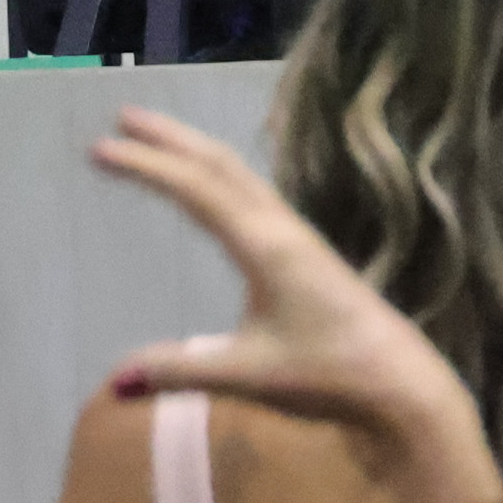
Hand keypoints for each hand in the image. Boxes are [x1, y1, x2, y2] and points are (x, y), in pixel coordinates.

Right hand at [92, 108, 502, 502]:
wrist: (403, 386)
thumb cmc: (330, 376)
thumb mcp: (250, 375)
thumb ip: (182, 371)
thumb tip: (116, 379)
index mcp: (266, 245)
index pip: (195, 190)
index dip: (145, 166)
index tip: (99, 149)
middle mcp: (281, 229)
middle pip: (219, 165)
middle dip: (170, 138)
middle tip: (123, 116)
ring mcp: (298, 238)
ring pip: (240, 177)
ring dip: (195, 152)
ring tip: (158, 140)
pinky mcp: (308, 255)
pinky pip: (254, 195)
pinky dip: (220, 176)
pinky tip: (215, 190)